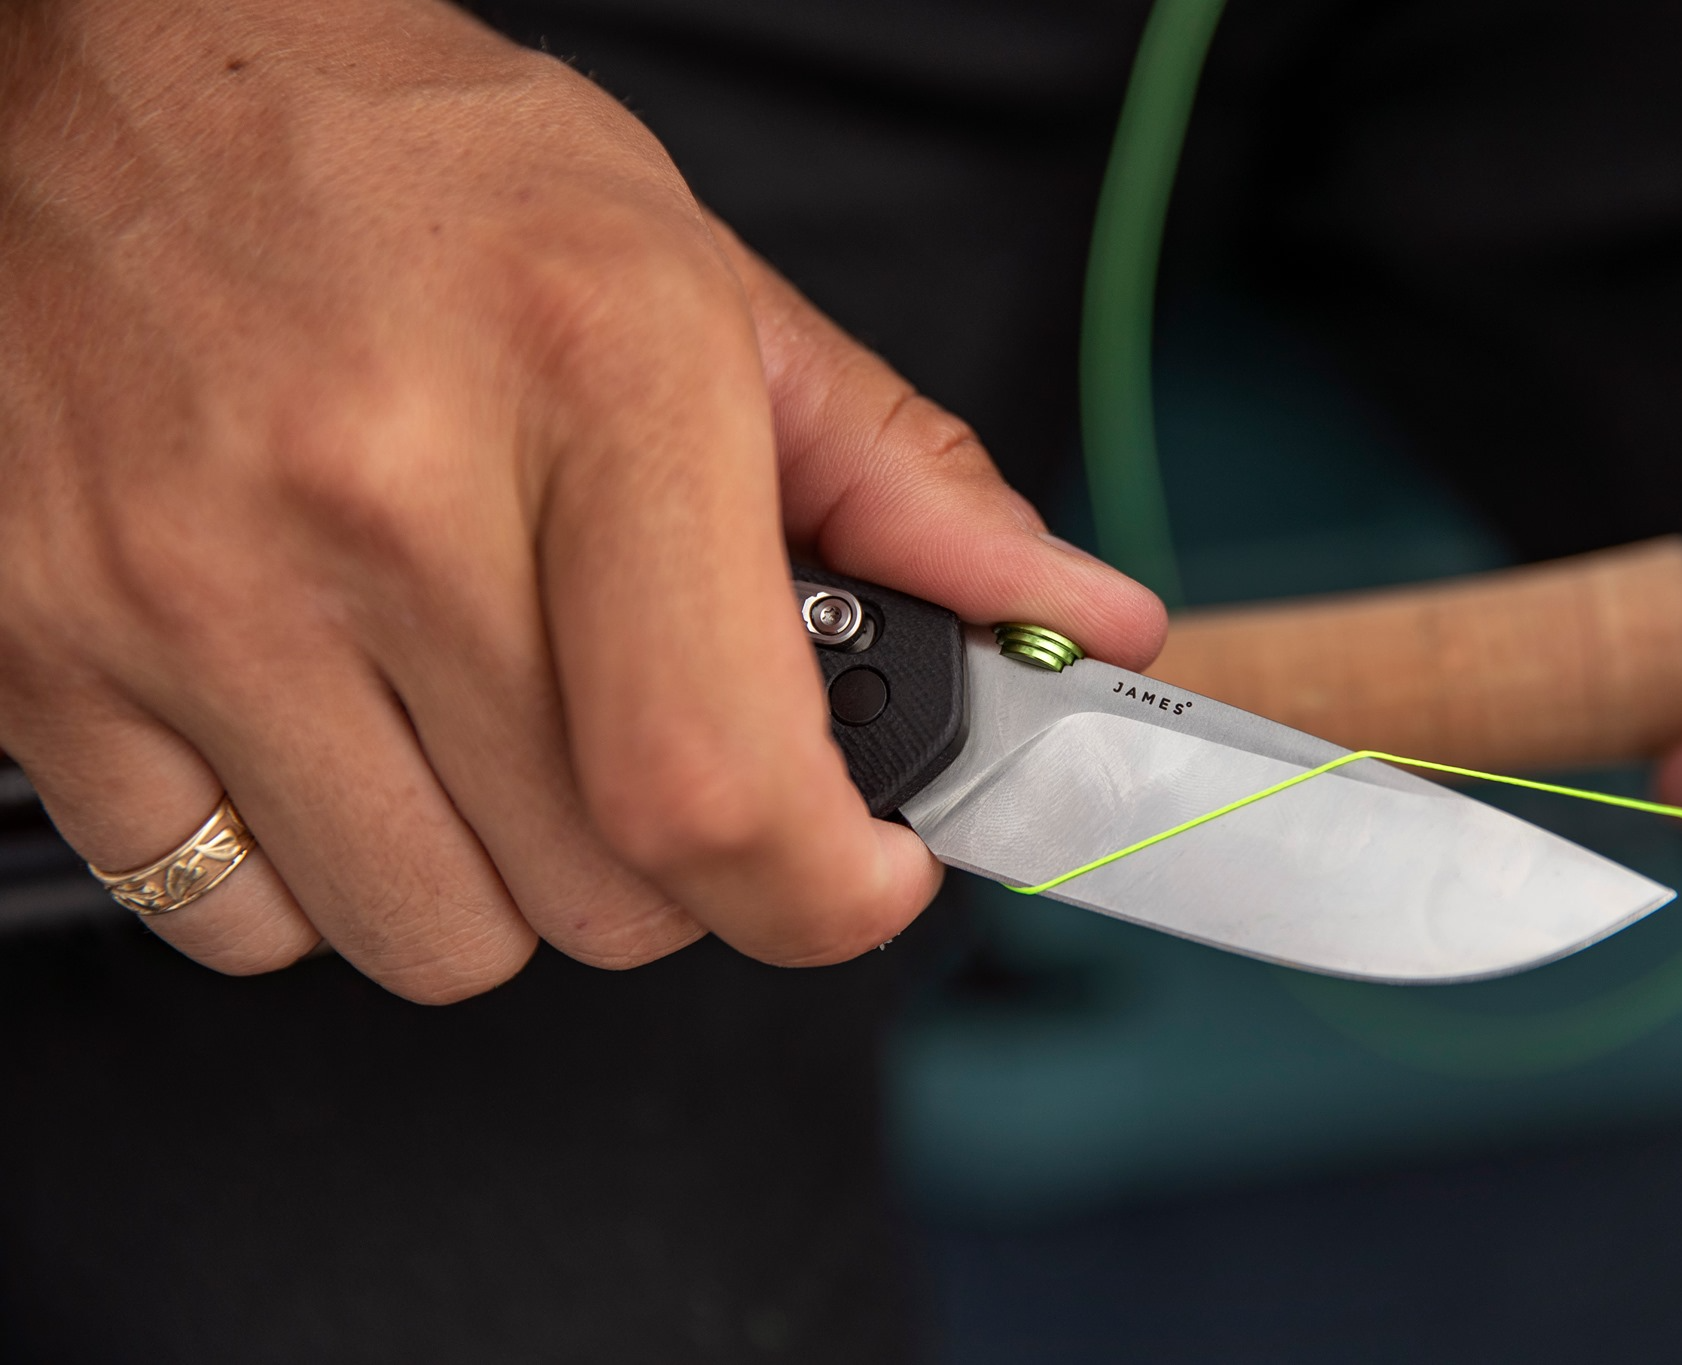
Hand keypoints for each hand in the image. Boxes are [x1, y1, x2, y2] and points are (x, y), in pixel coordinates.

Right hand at [0, 0, 1163, 1000]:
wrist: (101, 73)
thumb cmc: (415, 168)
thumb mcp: (694, 279)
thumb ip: (903, 479)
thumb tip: (1078, 617)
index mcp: (589, 382)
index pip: (716, 781)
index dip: (822, 895)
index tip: (856, 880)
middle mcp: (370, 497)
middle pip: (601, 897)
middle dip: (671, 862)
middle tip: (649, 734)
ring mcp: (182, 587)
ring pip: (430, 939)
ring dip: (501, 875)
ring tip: (480, 717)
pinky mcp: (37, 656)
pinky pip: (234, 918)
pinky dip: (318, 872)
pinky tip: (331, 731)